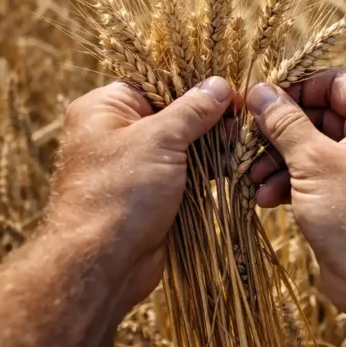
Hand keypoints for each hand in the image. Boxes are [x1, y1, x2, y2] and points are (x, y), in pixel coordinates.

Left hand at [46, 77, 233, 309]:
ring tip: (244, 145)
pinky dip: (209, 168)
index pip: (157, 82)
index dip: (196, 84)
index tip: (233, 91)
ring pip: (184, 143)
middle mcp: (117, 132)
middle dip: (211, 117)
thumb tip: (220, 84)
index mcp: (105, 108)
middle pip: (174, 111)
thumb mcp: (159, 140)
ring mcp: (136, 164)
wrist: (102, 265)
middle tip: (243, 123)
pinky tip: (234, 166)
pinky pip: (186, 171)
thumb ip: (192, 110)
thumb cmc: (120, 192)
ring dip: (214, 144)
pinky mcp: (153, 192)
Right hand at [246, 71, 345, 311]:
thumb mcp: (315, 162)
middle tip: (246, 140)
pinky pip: (311, 175)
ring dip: (277, 159)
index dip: (297, 88)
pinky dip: (287, 182)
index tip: (260, 99)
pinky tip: (264, 198)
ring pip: (310, 147)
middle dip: (280, 130)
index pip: (336, 83)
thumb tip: (260, 90)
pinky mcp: (345, 195)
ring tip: (251, 176)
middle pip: (319, 115)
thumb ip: (286, 123)